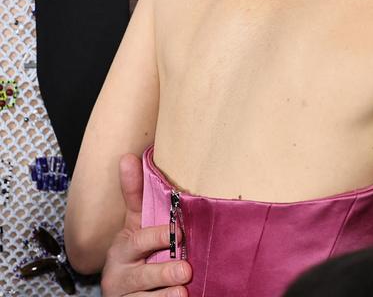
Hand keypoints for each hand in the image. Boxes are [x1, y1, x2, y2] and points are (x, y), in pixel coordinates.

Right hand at [100, 154, 191, 295]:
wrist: (123, 289)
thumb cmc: (136, 250)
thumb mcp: (134, 223)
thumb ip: (134, 193)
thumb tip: (127, 157)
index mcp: (122, 248)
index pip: (139, 240)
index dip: (158, 236)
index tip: (180, 233)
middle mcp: (119, 275)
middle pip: (142, 274)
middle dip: (163, 272)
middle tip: (186, 270)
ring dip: (166, 295)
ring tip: (183, 291)